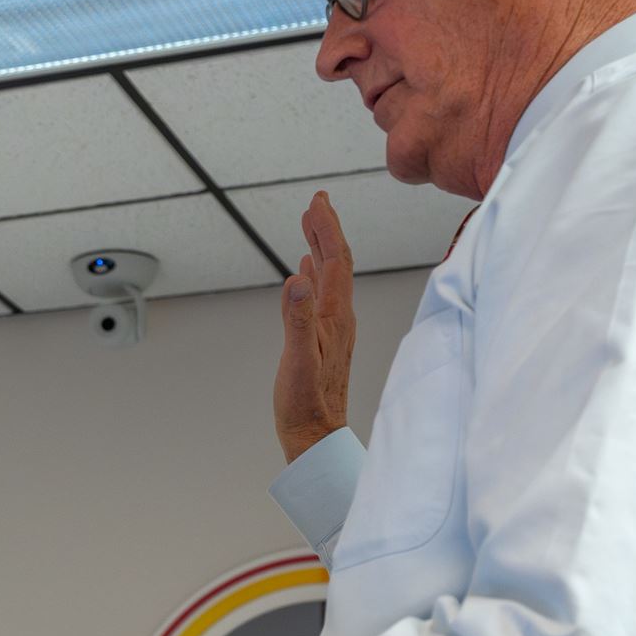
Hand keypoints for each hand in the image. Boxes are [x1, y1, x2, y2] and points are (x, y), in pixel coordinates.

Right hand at [272, 189, 356, 462]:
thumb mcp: (298, 360)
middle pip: (336, 263)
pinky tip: (307, 272)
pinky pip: (322, 296)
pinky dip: (315, 275)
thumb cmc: (305, 404)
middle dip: (327, 229)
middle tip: (316, 201)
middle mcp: (339, 317)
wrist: (316, 435)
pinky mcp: (325, 339)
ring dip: (321, 248)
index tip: (317, 200)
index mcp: (333, 316)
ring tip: (311, 225)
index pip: (334, 261)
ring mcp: (333, 328)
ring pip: (330, 277)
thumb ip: (297, 319)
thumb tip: (297, 276)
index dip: (326, 228)